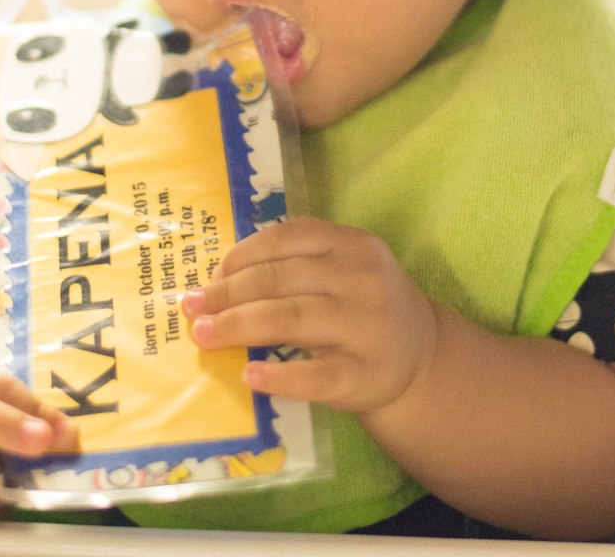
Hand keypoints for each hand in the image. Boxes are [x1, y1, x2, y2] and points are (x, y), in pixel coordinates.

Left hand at [183, 217, 438, 413]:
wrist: (421, 356)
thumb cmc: (364, 305)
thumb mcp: (346, 268)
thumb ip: (299, 263)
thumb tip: (221, 278)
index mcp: (355, 245)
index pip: (290, 238)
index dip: (245, 253)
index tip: (213, 273)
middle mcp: (363, 281)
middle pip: (282, 280)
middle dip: (229, 293)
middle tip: (193, 307)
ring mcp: (366, 328)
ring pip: (291, 320)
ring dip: (239, 327)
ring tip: (205, 335)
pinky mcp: (363, 375)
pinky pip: (315, 375)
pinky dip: (279, 376)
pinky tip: (250, 375)